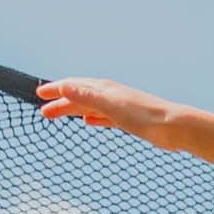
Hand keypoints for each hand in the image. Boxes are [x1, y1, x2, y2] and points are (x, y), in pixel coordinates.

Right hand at [38, 77, 191, 146]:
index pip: (73, 86)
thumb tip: (64, 87)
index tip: (38, 94)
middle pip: (79, 97)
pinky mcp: (129, 119)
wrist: (175, 127)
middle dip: (61, 102)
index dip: (56, 90)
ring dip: (74, 110)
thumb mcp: (111, 107)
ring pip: (90, 106)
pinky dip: (94, 117)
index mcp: (104, 89)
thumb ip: (87, 98)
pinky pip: (104, 116)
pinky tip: (90, 122)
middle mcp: (110, 95)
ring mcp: (119, 106)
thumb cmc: (145, 117)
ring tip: (58, 115)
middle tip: (43, 112)